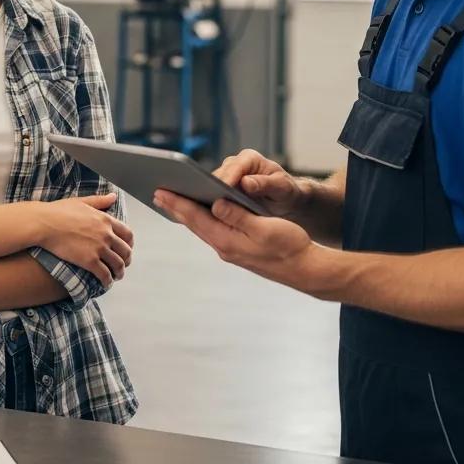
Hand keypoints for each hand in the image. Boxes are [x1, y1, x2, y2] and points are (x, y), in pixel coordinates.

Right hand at [36, 192, 132, 288]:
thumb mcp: (82, 202)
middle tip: (122, 265)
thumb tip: (113, 196)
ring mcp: (99, 248)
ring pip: (118, 264)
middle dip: (126, 260)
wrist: (44, 223)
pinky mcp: (89, 261)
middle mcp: (106, 234)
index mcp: (105, 219)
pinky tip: (105, 283)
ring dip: (119, 272)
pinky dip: (107, 281)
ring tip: (116, 276)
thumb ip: (100, 201)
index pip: (127, 234)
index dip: (129, 244)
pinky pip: (104, 274)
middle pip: (125, 251)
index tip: (126, 249)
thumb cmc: (59, 211)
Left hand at [152, 191, 327, 294]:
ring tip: (172, 201)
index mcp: (228, 241)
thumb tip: (215, 204)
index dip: (177, 203)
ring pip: (203, 228)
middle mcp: (224, 247)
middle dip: (176, 207)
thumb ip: (238, 216)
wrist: (306, 270)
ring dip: (187, 214)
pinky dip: (202, 220)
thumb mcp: (264, 228)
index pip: (196, 218)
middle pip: (194, 223)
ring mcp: (230, 250)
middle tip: (157, 193)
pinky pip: (213, 231)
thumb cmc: (290, 247)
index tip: (160, 192)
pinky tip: (199, 213)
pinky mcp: (238, 250)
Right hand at [213, 149, 308, 219]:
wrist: (286, 200)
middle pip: (218, 176)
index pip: (234, 168)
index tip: (221, 192)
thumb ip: (266, 184)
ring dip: (209, 197)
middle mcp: (235, 165)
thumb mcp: (282, 187)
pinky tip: (209, 216)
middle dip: (213, 189)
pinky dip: (211, 204)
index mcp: (249, 158)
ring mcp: (227, 177)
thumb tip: (246, 182)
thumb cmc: (286, 191)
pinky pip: (213, 195)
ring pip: (211, 185)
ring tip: (205, 212)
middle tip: (209, 205)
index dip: (227, 179)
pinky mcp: (223, 189)